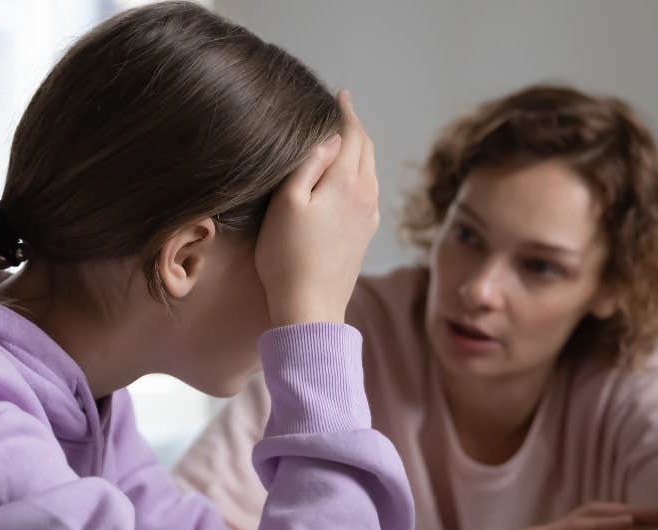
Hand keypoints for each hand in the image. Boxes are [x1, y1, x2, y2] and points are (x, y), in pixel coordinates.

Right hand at [255, 90, 378, 326]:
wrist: (310, 307)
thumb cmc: (288, 257)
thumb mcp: (287, 204)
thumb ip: (308, 165)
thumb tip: (330, 139)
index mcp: (347, 183)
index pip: (352, 135)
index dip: (346, 111)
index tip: (341, 94)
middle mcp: (366, 196)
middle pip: (366, 150)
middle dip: (355, 127)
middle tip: (342, 112)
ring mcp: (369, 217)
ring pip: (371, 171)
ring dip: (360, 150)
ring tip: (345, 140)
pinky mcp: (365, 236)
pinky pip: (370, 192)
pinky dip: (362, 173)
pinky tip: (351, 179)